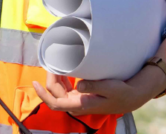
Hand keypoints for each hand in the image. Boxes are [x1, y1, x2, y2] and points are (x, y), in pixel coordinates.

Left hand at [32, 72, 154, 116]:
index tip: (35, 83)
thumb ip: (93, 86)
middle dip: (50, 78)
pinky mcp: (81, 95)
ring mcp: (78, 100)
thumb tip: (78, 85)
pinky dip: (62, 78)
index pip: (55, 103)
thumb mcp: (109, 87)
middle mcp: (77, 104)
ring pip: (59, 90)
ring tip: (55, 61)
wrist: (129, 97)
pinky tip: (62, 67)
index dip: (43, 95)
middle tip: (51, 60)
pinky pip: (66, 88)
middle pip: (55, 93)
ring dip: (56, 77)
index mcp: (81, 104)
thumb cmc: (120, 92)